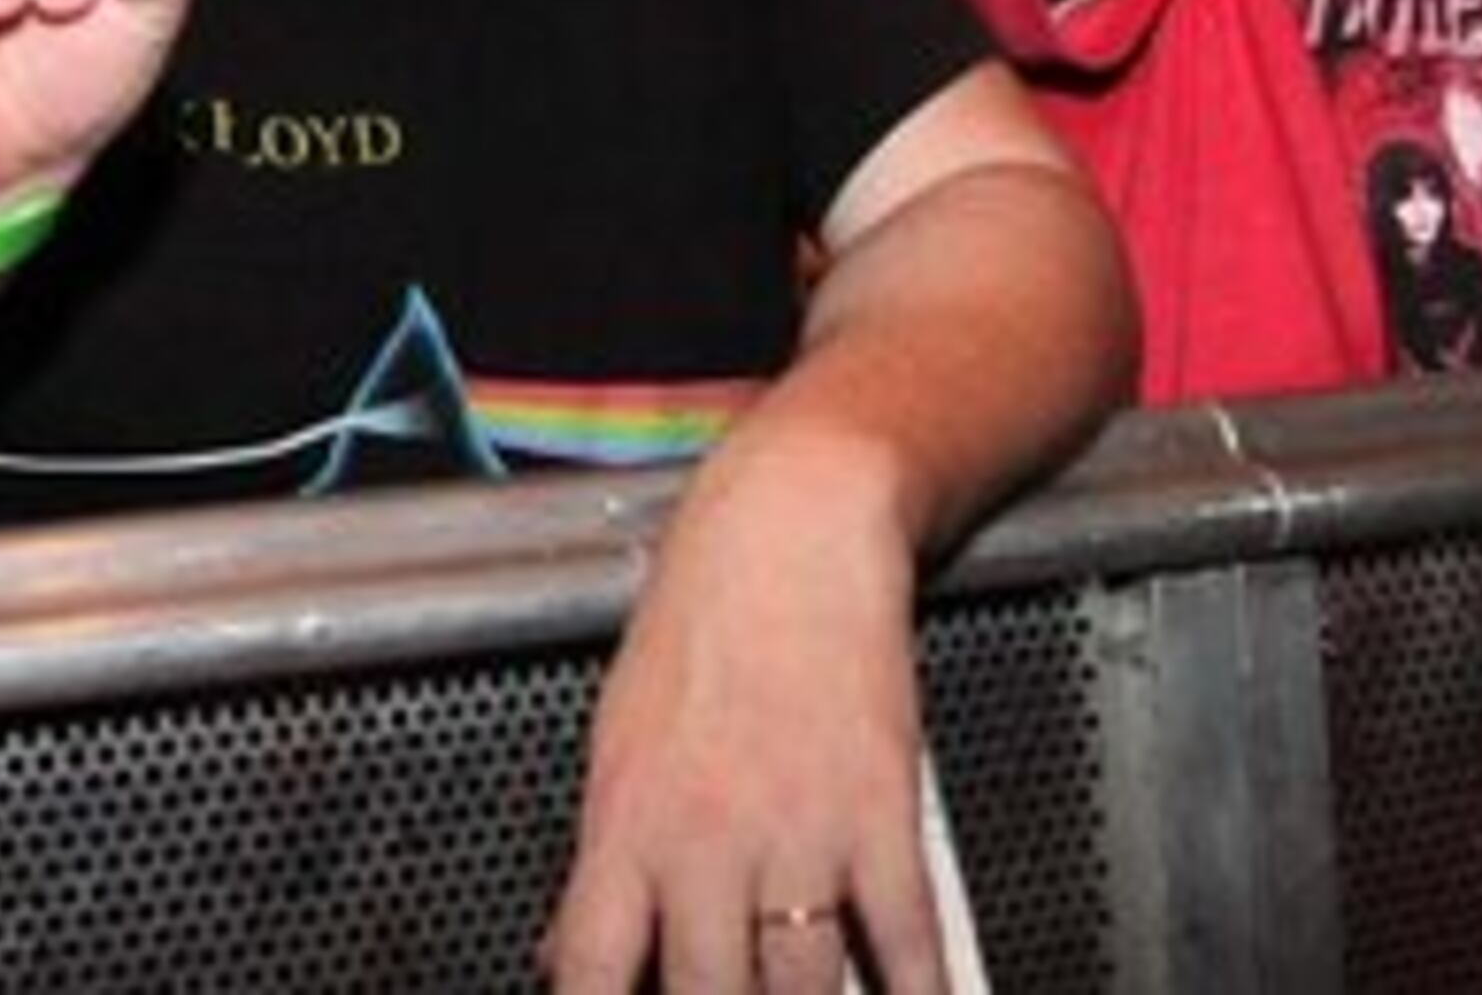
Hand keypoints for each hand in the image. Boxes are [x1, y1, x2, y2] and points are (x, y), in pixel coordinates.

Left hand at [545, 433, 940, 993]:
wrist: (788, 532)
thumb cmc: (698, 624)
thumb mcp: (615, 740)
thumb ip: (600, 866)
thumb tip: (563, 959)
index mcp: (625, 825)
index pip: (591, 972)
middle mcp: (706, 842)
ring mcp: (799, 833)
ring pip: (805, 988)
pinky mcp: (882, 813)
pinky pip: (905, 938)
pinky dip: (918, 990)